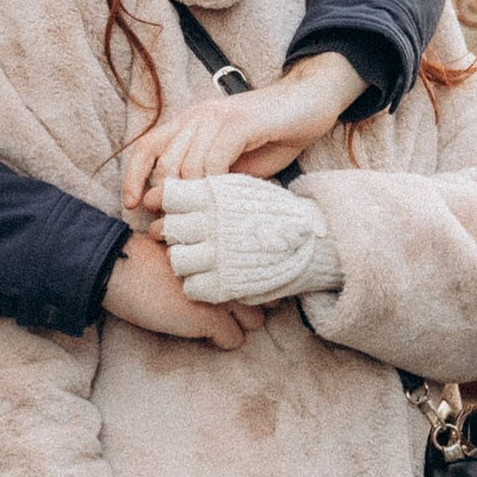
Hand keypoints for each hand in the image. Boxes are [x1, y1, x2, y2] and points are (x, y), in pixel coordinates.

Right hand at [102, 229, 256, 347]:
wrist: (118, 267)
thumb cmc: (143, 256)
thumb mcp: (185, 248)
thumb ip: (209, 258)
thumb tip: (226, 274)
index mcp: (224, 248)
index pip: (260, 271)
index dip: (250, 285)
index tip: (236, 290)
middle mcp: (230, 269)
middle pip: (264, 297)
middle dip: (248, 306)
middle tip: (225, 309)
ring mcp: (223, 294)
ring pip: (255, 322)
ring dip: (237, 325)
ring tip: (213, 322)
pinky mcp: (210, 318)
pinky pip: (234, 340)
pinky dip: (220, 341)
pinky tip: (201, 332)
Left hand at [123, 48, 364, 211]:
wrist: (309, 102)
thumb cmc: (272, 135)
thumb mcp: (232, 162)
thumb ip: (207, 178)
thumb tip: (180, 212)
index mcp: (188, 123)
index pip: (146, 148)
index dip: (133, 177)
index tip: (133, 206)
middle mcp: (196, 116)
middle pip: (164, 164)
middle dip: (168, 200)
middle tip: (178, 226)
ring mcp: (216, 117)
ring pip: (187, 165)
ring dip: (194, 198)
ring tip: (204, 220)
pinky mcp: (238, 122)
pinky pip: (214, 160)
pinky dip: (216, 185)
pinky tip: (226, 199)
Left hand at [162, 170, 344, 309]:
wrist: (312, 240)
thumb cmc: (275, 213)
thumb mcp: (242, 189)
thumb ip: (210, 190)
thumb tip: (169, 192)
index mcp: (215, 196)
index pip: (167, 196)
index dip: (163, 203)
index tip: (168, 209)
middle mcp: (212, 223)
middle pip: (167, 230)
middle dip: (172, 235)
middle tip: (185, 239)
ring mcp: (218, 255)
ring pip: (176, 260)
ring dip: (183, 261)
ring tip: (197, 261)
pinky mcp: (225, 283)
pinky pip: (192, 287)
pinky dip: (197, 286)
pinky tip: (208, 279)